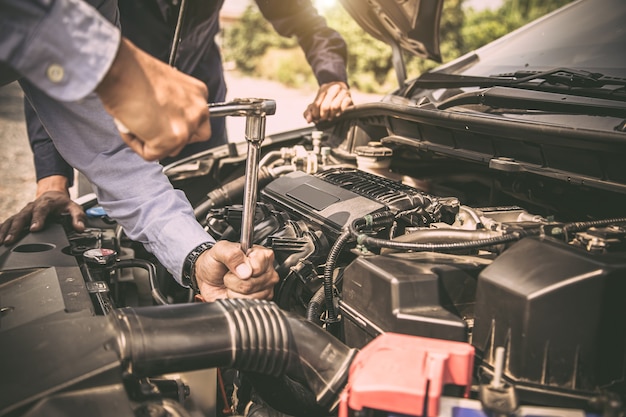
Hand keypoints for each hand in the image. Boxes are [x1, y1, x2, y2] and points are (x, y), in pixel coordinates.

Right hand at [0, 190, 85, 244]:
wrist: (53, 195)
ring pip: (12, 220)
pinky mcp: (18, 217)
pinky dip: (2, 230)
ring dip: (5, 231)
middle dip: (15, 229)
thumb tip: (80, 228)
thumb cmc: (62, 204)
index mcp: (46, 203)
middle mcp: (32, 207)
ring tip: (2, 243)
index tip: (34, 229)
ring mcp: (24, 212)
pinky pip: (7, 223)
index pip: (41, 210)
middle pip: (21, 216)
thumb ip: (78, 217)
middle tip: (10, 241)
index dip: (37, 219)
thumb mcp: (74, 208)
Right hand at [95, 38, 211, 160]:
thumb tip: (164, 118)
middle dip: (169, 137)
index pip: (197, 121)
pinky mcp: (171, 140)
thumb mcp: (165, 85)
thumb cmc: (134, 72)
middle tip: (150, 127)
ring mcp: (187, 127)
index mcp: (198, 94)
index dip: (176, 124)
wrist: (121, 70)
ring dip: (152, 141)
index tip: (163, 123)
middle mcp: (199, 110)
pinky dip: (136, 144)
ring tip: (137, 122)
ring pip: (171, 149)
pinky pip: (152, 155)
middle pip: (190, 139)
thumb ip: (174, 104)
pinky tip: (131, 126)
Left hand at [193, 241, 278, 301]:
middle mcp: (266, 270)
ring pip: (250, 296)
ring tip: (232, 283)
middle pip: (251, 284)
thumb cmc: (216, 262)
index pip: (256, 268)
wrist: (208, 277)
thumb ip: (231, 254)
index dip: (240, 269)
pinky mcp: (261, 299)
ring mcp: (265, 286)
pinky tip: (235, 291)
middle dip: (234, 281)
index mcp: (261, 254)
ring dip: (234, 291)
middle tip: (230, 275)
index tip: (233, 265)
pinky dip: (236, 299)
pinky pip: (248, 304)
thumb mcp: (219, 250)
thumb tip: (245, 271)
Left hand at [303, 81, 352, 122]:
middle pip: (325, 106)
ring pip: (334, 107)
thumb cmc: (327, 99)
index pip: (316, 104)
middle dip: (323, 115)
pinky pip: (343, 107)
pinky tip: (337, 114)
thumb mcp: (316, 103)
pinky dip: (339, 112)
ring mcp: (342, 92)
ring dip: (331, 115)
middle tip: (324, 119)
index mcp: (323, 89)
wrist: (341, 90)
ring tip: (330, 117)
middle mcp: (333, 88)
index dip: (315, 114)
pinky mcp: (349, 98)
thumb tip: (308, 120)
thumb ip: (309, 112)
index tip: (316, 119)